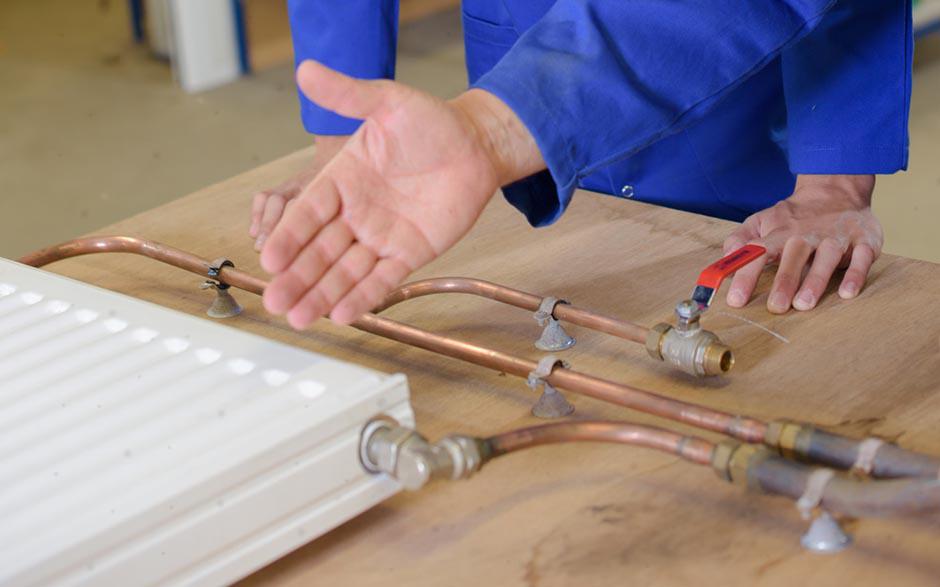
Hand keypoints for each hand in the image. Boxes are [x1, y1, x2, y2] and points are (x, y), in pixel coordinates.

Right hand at [260, 60, 543, 327]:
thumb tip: (306, 69)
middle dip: (296, 276)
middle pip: (319, 250)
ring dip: (320, 293)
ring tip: (296, 316)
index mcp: (343, 179)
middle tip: (273, 300)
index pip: (308, 212)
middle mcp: (356, 212)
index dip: (289, 235)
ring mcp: (381, 235)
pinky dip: (362, 296)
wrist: (475, 145)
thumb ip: (348, 94)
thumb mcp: (387, 103)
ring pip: (344, 270)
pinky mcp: (409, 252)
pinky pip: (382, 278)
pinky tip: (340, 314)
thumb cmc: (431, 122)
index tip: (270, 257)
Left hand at [723, 174, 882, 312]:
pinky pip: (862, 258)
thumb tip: (727, 256)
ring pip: (826, 258)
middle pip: (793, 257)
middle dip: (784, 281)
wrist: (836, 189)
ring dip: (816, 281)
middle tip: (776, 307)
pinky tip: (847, 293)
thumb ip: (740, 239)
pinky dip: (855, 274)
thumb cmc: (794, 217)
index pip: (758, 253)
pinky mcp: (864, 241)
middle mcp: (807, 235)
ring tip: (805, 304)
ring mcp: (836, 237)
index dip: (746, 275)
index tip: (736, 300)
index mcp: (780, 233)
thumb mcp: (761, 221)